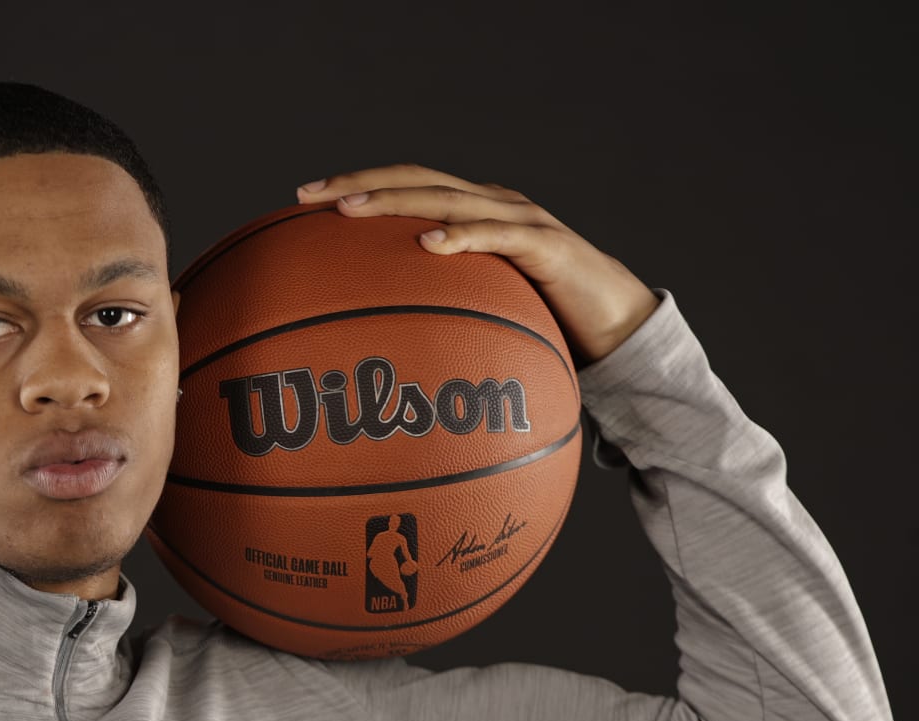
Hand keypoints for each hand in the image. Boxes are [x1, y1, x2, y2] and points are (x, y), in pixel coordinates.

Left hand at [296, 165, 660, 367]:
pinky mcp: (547, 246)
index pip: (407, 184)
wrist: (617, 328)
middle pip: (417, 179)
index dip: (357, 183)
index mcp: (473, 212)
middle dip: (360, 184)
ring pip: (449, 198)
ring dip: (396, 201)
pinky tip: (429, 244)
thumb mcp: (479, 311)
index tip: (301, 199)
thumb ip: (435, 310)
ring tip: (351, 209)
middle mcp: (493, 204)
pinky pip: (499, 236)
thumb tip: (373, 342)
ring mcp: (520, 220)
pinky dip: (463, 235)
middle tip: (307, 197)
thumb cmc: (543, 322)